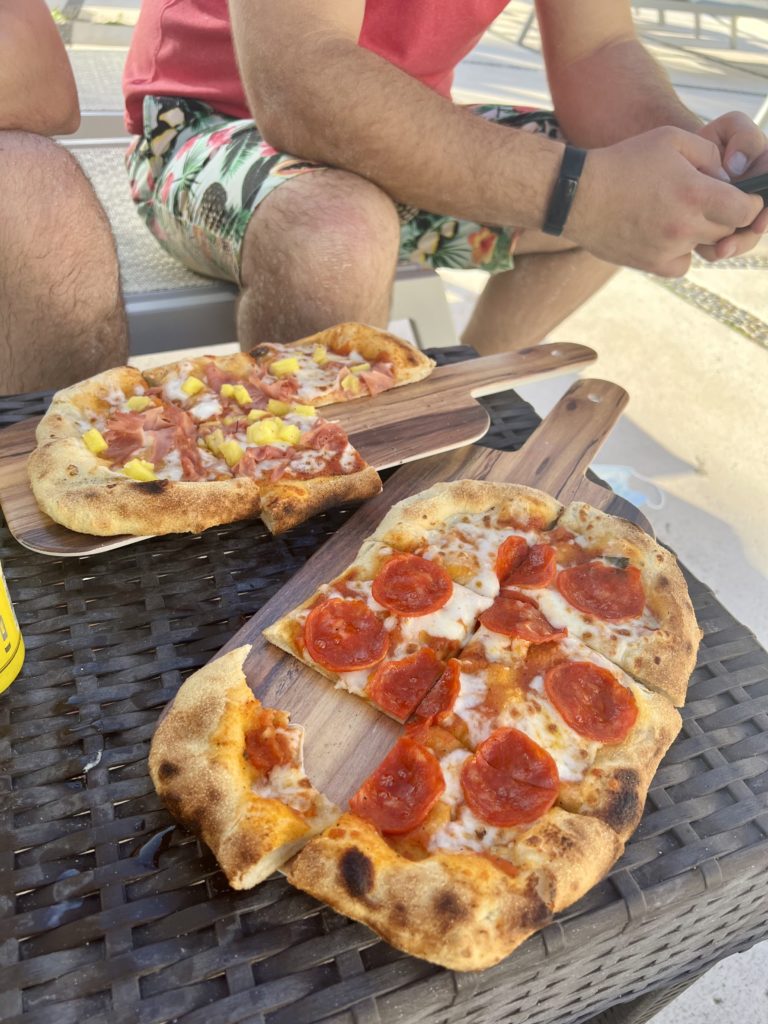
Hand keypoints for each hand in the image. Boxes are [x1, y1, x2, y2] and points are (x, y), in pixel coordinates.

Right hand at [565, 125, 763, 276]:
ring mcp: (667, 250)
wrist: (578, 195)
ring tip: (674, 212)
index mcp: (695, 194)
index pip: (746, 211)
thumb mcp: (671, 139)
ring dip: (698, 232)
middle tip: (702, 201)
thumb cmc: (624, 161)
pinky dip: (678, 252)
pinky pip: (681, 264)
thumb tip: (727, 178)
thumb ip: (710, 155)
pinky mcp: (651, 264)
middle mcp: (684, 227)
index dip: (750, 204)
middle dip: (723, 216)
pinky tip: (662, 233)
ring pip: (704, 247)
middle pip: (726, 230)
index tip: (741, 197)